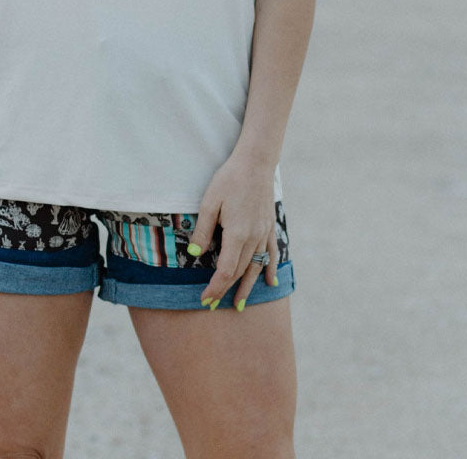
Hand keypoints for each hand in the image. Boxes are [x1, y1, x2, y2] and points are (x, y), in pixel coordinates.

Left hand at [185, 151, 278, 310]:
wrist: (256, 162)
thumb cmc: (230, 179)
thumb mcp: (210, 202)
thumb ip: (203, 231)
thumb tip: (195, 256)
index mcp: (237, 233)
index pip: (226, 270)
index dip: (215, 287)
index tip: (205, 299)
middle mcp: (253, 238)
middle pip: (240, 271)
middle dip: (226, 289)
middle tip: (213, 304)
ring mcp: (264, 233)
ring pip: (256, 267)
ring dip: (248, 287)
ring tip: (239, 304)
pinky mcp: (269, 226)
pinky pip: (271, 253)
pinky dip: (270, 269)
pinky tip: (270, 281)